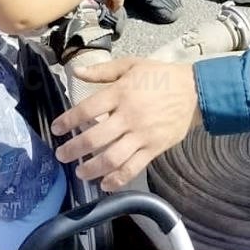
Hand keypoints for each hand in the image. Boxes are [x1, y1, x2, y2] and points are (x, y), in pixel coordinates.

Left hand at [51, 57, 201, 189]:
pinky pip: (133, 168)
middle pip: (96, 137)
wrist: (193, 91)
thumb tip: (75, 71)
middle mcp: (129, 116)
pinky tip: (104, 184)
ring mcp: (142, 135)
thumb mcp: (130, 65)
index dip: (68, 121)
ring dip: (92, 168)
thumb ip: (102, 71)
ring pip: (112, 158)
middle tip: (61, 155)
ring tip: (80, 172)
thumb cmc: (159, 76)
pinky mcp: (154, 148)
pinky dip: (117, 180)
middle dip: (74, 149)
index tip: (56, 129)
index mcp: (120, 93)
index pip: (87, 109)